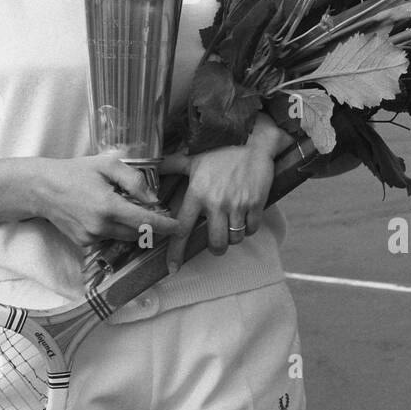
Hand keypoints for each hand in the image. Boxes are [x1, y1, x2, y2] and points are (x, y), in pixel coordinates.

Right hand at [35, 153, 179, 249]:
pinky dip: (114, 229)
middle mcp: (100, 226)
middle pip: (138, 233)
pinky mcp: (83, 243)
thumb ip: (134, 180)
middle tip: (154, 211)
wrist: (42, 188)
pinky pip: (108, 238)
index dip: (165, 225)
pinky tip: (105, 213)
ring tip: (125, 207)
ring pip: (124, 237)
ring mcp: (91, 237)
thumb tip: (153, 199)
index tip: (179, 227)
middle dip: (149, 225)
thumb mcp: (107, 165)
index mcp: (108, 206)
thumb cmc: (75, 171)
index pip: (145, 221)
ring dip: (131, 227)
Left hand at [161, 115, 284, 273]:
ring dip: (233, 237)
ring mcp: (237, 205)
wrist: (253, 140)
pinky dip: (249, 228)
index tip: (172, 269)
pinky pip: (252, 229)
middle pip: (215, 243)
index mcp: (197, 193)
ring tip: (232, 225)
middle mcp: (215, 202)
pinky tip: (246, 216)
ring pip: (235, 238)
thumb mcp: (194, 157)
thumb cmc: (221, 149)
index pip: (182, 229)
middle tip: (217, 242)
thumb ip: (173, 166)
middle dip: (216, 248)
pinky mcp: (256, 204)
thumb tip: (154, 167)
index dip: (176, 252)